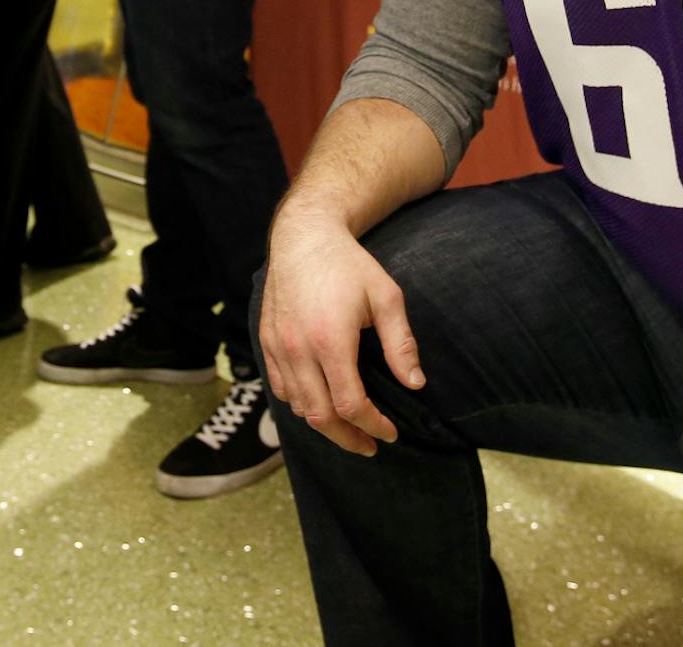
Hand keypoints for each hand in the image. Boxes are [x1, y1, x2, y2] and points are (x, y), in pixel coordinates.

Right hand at [257, 209, 423, 456]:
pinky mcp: (267, 341)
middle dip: (348, 438)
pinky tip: (319, 403)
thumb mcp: (386, 297)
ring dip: (324, 424)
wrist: (304, 237)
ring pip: (297, 406)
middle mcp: (299, 350)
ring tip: (348, 428)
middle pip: (320, 416)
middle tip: (369, 445)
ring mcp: (279, 347)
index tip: (390, 434)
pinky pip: (280, 387)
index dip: (373, 426)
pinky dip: (299, 404)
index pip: (351, 405)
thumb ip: (401, 344)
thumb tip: (416, 384)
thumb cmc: (349, 265)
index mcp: (331, 342)